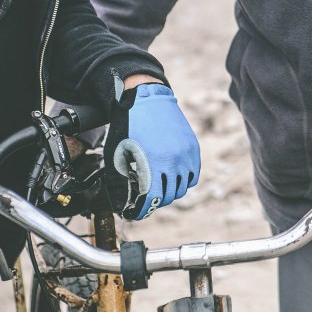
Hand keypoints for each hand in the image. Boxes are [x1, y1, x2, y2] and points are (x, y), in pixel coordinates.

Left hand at [105, 80, 200, 219]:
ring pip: (183, 187)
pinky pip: (193, 174)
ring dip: (171, 192)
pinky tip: (171, 177)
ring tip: (159, 188)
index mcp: (153, 163)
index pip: (152, 200)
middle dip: (156, 202)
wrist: (146, 98)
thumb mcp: (118, 154)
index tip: (136, 213)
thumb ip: (120, 181)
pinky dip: (183, 181)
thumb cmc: (128, 125)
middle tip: (146, 200)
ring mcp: (186, 153)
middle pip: (169, 196)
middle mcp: (174, 160)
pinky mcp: (193, 147)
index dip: (143, 210)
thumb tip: (122, 205)